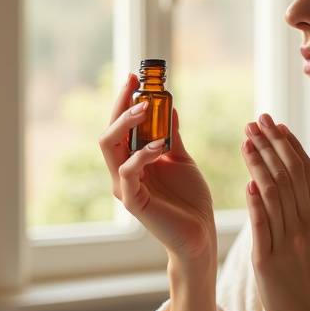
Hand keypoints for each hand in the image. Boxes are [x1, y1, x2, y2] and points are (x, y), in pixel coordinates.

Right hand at [99, 73, 216, 263]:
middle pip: (109, 132)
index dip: (124, 101)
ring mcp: (125, 186)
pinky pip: (128, 171)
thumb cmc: (190, 200)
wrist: (200, 233)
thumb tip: (169, 108)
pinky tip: (160, 146)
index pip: (120, 126)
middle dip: (120, 105)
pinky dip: (141, 154)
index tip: (135, 77)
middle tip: (136, 85)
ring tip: (147, 108)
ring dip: (126, 123)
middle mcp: (123, 171)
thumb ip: (171, 136)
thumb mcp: (181, 160)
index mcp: (133, 161)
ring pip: (110, 147)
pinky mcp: (133, 201)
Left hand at [240, 113, 309, 310]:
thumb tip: (285, 174)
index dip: (289, 144)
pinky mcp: (269, 260)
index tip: (274, 123)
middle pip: (289, 174)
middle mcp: (309, 226)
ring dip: (259, 162)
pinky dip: (256, 201)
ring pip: (274, 192)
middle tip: (255, 121)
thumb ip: (305, 207)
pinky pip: (262, 224)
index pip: (305, 171)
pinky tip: (247, 181)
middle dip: (271, 144)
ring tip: (245, 140)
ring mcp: (290, 243)